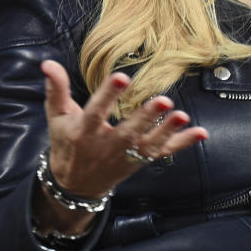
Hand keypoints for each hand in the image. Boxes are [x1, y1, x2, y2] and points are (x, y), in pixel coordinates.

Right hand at [33, 60, 207, 232]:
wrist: (75, 186)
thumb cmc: (66, 143)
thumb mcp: (56, 117)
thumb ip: (56, 89)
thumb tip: (48, 63)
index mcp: (85, 132)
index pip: (96, 111)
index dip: (108, 95)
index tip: (122, 77)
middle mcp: (107, 146)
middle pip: (128, 132)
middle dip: (146, 118)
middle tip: (163, 100)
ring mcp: (127, 156)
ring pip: (149, 145)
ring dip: (168, 132)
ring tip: (183, 116)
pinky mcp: (141, 161)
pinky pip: (164, 153)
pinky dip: (183, 144)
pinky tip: (202, 132)